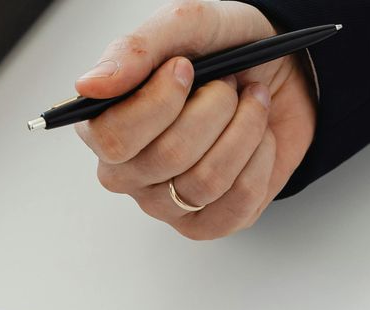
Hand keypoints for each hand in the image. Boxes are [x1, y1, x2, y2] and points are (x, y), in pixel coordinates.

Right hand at [75, 1, 314, 239]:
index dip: (158, 104)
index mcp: (105, 124)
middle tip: (226, 84)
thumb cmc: (225, 50)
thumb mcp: (185, 26)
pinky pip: (238, 203)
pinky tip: (257, 138)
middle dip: (214, 108)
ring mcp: (165, 202)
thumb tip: (89, 86)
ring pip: (206, 181)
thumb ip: (134, 49)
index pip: (112, 138)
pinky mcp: (206, 223)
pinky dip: (260, 159)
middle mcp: (127, 171)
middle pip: (168, 157)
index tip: (186, 67)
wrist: (281, 73)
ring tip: (250, 103)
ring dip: (244, 129)